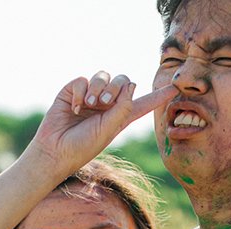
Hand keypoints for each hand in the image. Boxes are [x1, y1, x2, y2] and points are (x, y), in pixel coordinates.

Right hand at [23, 71, 176, 177]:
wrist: (55, 151)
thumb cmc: (82, 147)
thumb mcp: (108, 130)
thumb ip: (122, 108)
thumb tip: (131, 85)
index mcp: (120, 117)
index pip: (144, 104)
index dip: (158, 96)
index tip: (175, 88)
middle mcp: (107, 105)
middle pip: (123, 81)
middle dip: (117, 88)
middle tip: (105, 103)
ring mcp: (90, 97)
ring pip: (104, 76)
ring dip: (99, 88)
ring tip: (91, 104)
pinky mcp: (73, 92)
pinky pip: (83, 79)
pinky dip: (81, 91)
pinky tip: (75, 107)